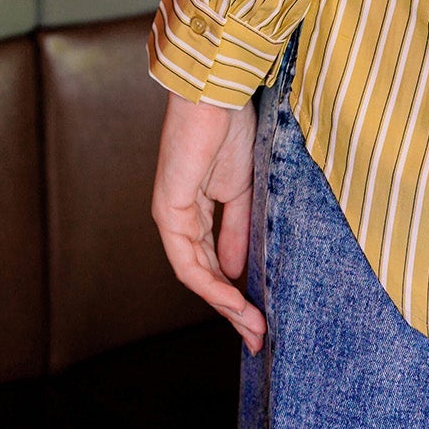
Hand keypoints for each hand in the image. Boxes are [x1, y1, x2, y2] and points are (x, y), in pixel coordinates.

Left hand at [151, 92, 266, 353]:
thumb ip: (238, 229)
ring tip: (251, 325)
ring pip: (195, 275)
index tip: (259, 314)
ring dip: (224, 304)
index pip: (212, 260)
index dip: (235, 289)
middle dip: (231, 308)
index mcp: (195, 208)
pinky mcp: (169, 211)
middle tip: (256, 334)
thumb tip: (237, 270)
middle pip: (203, 274)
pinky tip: (234, 298)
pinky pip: (189, 260)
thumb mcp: (244, 187)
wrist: (217, 95)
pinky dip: (212, 284)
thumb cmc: (230, 128)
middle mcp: (178, 217)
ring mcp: (171, 216)